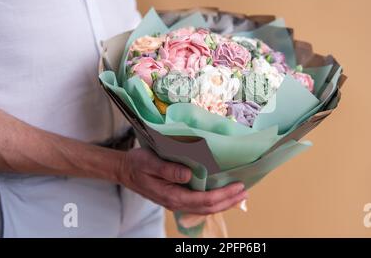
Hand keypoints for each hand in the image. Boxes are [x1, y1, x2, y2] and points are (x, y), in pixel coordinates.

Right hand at [118, 147, 247, 214]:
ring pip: (206, 208)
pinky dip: (215, 200)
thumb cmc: (137, 164)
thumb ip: (168, 169)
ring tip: (239, 195)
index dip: (223, 195)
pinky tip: (223, 194)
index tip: (238, 186)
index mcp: (172, 196)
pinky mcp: (179, 196)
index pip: (204, 200)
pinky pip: (200, 202)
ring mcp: (178, 201)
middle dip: (229, 201)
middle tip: (245, 192)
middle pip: (208, 208)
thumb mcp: (149, 162)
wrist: (125, 170)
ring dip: (224, 202)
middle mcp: (177, 202)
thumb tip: (189, 174)